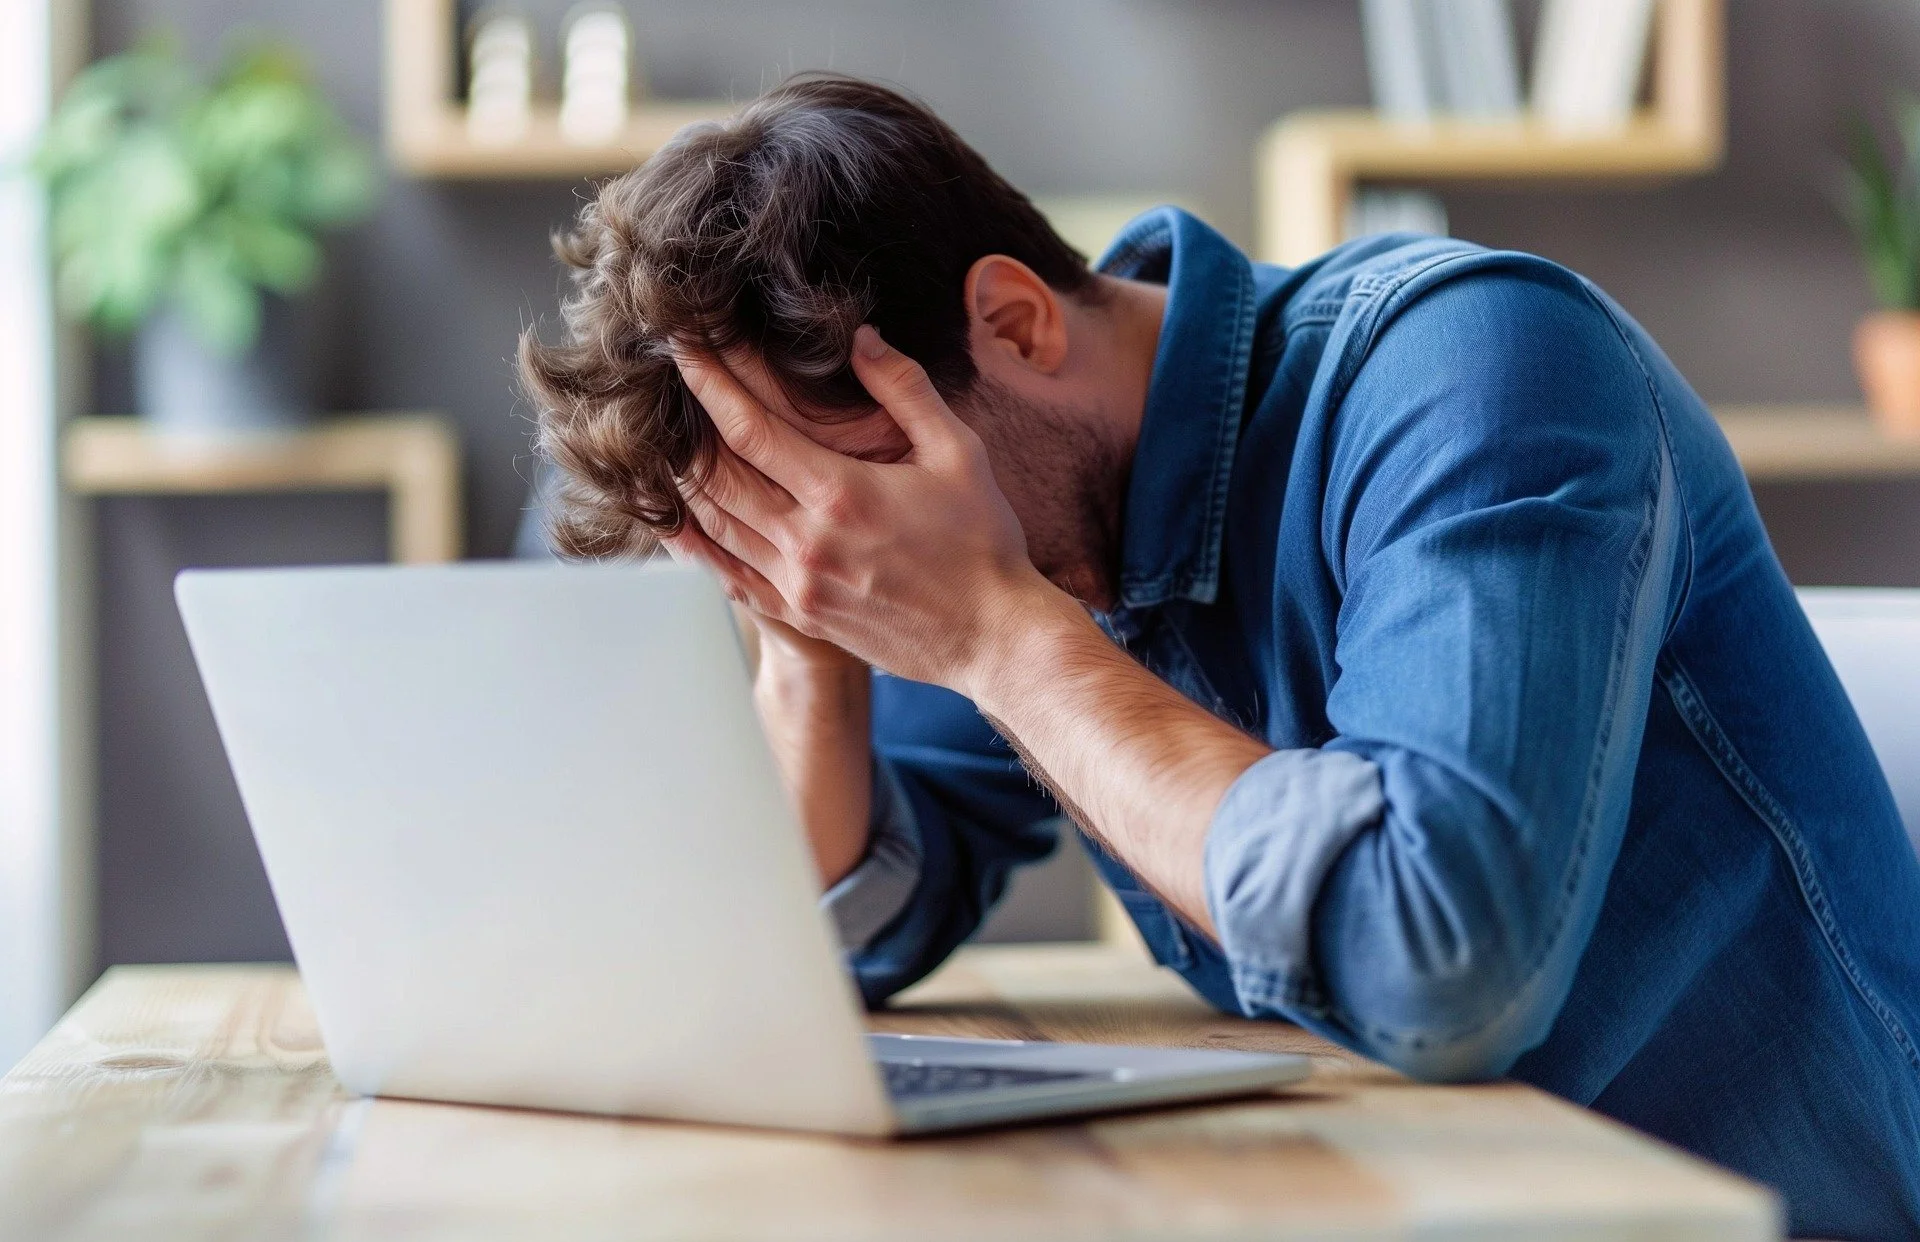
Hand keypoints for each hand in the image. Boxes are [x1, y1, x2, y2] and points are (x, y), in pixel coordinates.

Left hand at [663, 325, 1058, 695]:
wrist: (993, 637)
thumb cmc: (983, 543)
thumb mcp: (959, 453)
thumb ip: (906, 389)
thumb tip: (859, 337)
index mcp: (841, 495)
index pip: (749, 430)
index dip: (709, 385)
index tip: (683, 350)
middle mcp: (806, 543)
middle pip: (716, 476)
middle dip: (683, 426)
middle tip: (660, 388)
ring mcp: (796, 586)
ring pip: (714, 526)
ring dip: (681, 482)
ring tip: (660, 441)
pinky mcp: (799, 616)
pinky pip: (727, 575)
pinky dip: (695, 543)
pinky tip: (676, 518)